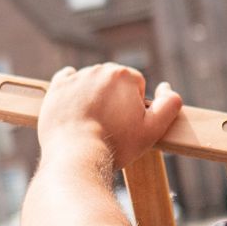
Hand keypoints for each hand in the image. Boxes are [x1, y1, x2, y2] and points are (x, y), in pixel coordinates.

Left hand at [39, 64, 181, 168]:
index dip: (136, 108)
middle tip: (110, 126)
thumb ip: (170, 105)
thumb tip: (166, 87)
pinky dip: (73, 90)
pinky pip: (68, 79)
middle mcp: (99, 70)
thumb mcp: (152, 130)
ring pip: (92, 84)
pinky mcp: (57, 87)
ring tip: (92, 124)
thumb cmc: (116, 144)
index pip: (137, 87)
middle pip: (114, 84)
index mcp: (124, 75)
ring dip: (95, 97)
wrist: (75, 155)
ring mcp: (75, 77)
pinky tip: (76, 107)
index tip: (127, 125)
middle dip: (115, 100)